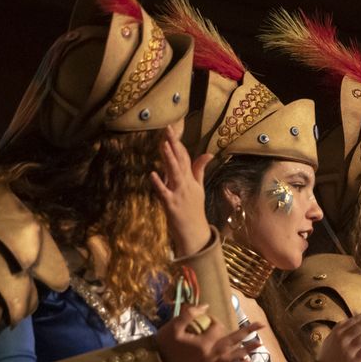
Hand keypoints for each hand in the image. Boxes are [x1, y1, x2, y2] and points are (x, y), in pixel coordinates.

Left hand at [150, 125, 213, 257]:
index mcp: (191, 180)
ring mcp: (179, 194)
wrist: (194, 232)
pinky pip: (164, 192)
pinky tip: (152, 174)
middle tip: (167, 129)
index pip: (185, 157)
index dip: (178, 143)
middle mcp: (186, 184)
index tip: (171, 129)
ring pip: (174, 173)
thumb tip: (209, 154)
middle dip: (173, 144)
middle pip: (180, 160)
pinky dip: (158, 183)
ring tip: (164, 145)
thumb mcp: (199, 188)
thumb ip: (199, 170)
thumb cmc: (194, 210)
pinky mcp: (171, 205)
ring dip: (169, 158)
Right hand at [156, 304, 259, 361]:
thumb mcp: (175, 324)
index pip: (217, 327)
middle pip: (233, 342)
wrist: (159, 358)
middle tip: (262, 324)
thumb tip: (207, 305)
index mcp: (203, 344)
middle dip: (247, 332)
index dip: (214, 319)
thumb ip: (190, 314)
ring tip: (260, 344)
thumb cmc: (166, 340)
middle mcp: (211, 355)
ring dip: (247, 349)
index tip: (205, 316)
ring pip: (233, 356)